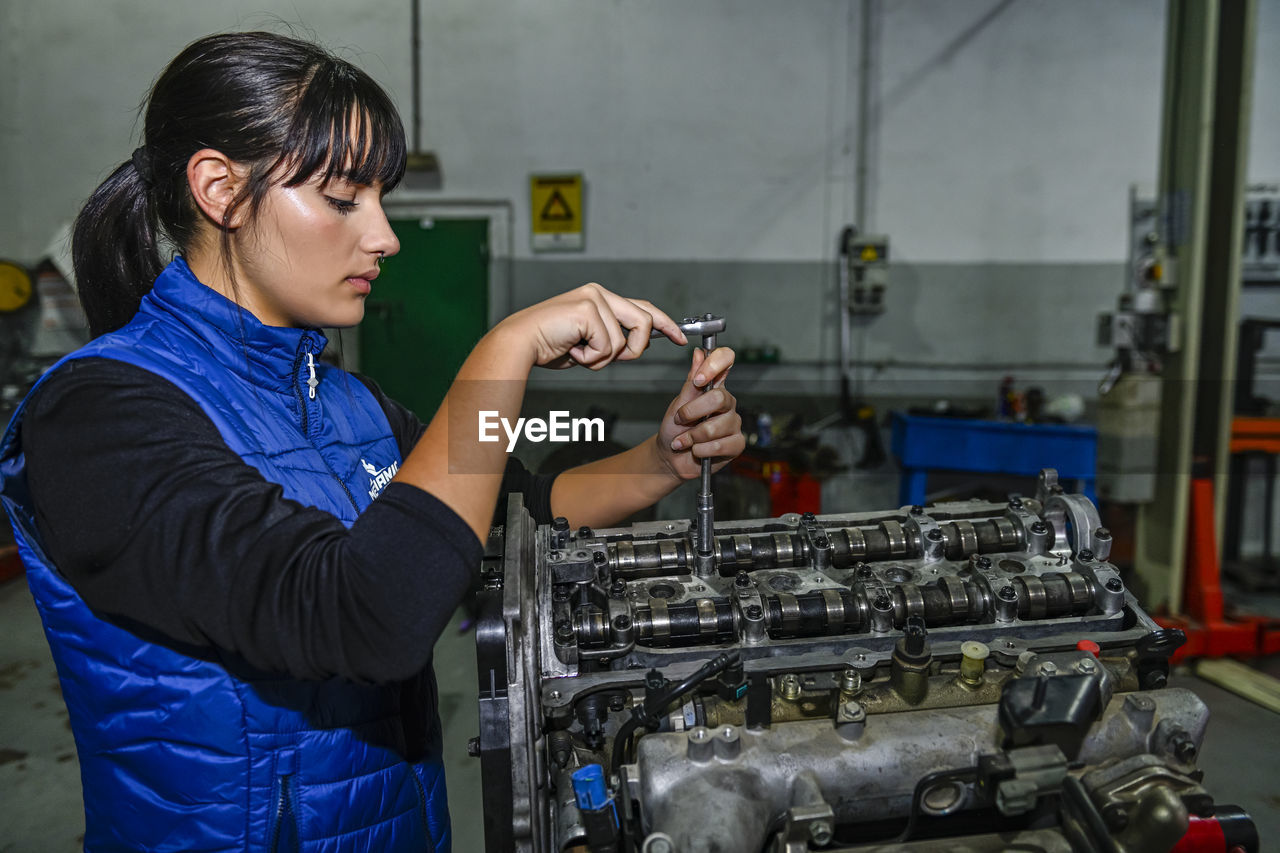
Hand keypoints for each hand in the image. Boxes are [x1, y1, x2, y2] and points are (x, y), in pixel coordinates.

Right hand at [496, 283, 686, 369]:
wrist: (520, 344)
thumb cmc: (548, 345)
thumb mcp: (588, 343)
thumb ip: (612, 339)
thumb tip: (635, 346)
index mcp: (601, 298)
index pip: (643, 308)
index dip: (665, 324)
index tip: (679, 338)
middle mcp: (600, 293)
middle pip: (644, 322)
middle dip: (635, 348)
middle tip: (614, 358)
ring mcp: (594, 299)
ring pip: (624, 341)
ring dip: (603, 359)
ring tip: (579, 353)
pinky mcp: (588, 309)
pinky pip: (608, 346)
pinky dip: (591, 359)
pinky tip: (572, 350)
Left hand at [655, 346, 744, 479]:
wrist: (671, 458)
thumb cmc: (674, 429)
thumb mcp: (678, 404)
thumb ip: (691, 381)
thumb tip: (698, 353)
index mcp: (715, 387)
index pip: (726, 361)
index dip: (715, 364)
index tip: (698, 380)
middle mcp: (727, 403)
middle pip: (719, 398)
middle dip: (692, 412)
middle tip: (680, 421)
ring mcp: (733, 423)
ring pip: (716, 426)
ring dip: (692, 437)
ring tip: (684, 441)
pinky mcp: (736, 444)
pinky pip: (720, 445)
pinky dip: (701, 450)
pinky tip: (696, 451)